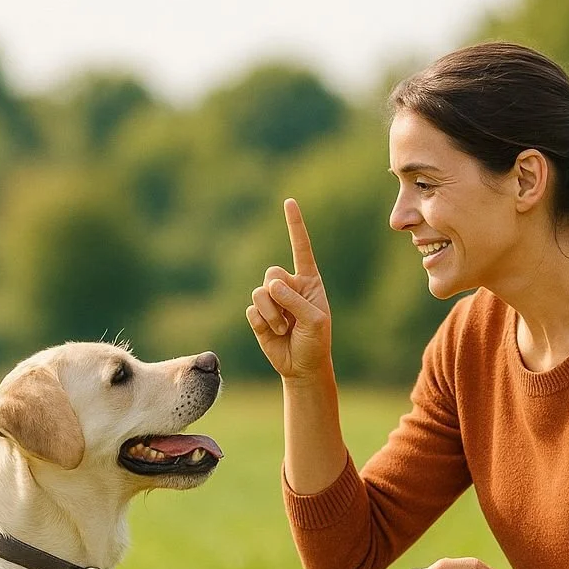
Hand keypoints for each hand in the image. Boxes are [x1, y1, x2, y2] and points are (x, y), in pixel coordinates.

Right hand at [247, 199, 333, 381]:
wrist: (302, 366)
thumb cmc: (316, 341)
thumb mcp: (315, 320)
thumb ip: (295, 300)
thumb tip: (270, 285)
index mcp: (309, 280)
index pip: (301, 248)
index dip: (294, 225)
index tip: (289, 202)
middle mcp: (289, 286)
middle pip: (272, 273)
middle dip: (279, 297)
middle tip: (290, 318)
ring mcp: (272, 301)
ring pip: (259, 293)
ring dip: (272, 314)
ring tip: (284, 329)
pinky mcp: (258, 315)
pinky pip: (252, 310)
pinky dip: (263, 323)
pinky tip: (274, 334)